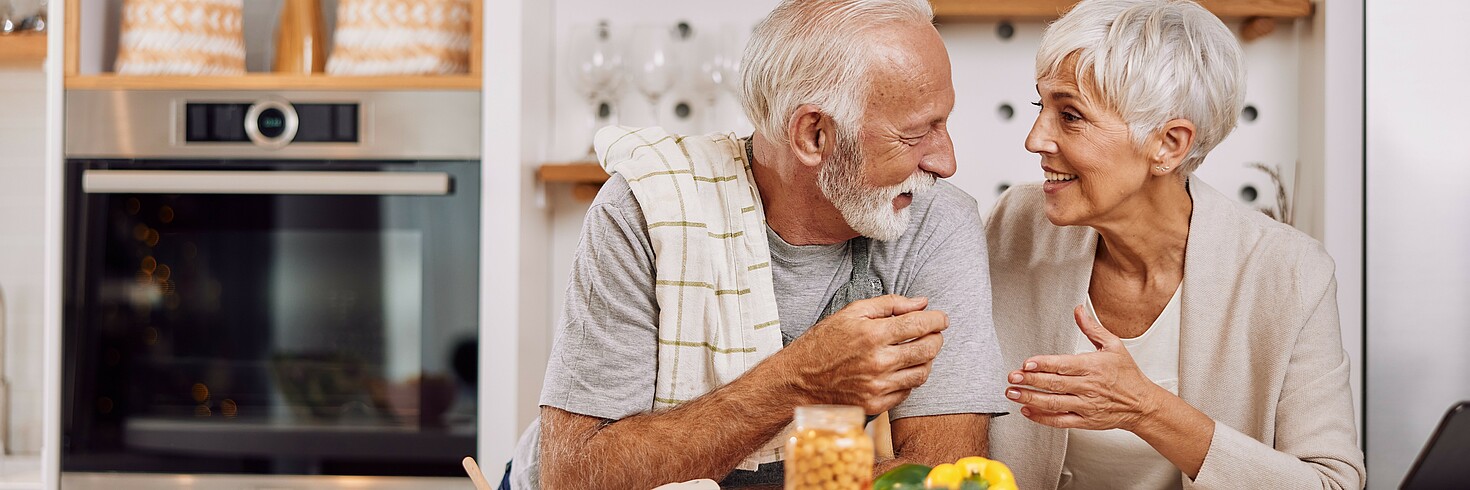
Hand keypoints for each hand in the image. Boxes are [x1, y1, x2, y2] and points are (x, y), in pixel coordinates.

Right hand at [771, 294, 947, 414]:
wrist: (799, 380)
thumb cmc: (823, 342)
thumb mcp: (851, 313)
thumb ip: (889, 304)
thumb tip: (922, 303)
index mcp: (872, 334)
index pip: (919, 325)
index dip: (937, 320)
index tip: (942, 318)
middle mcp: (878, 362)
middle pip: (927, 350)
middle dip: (937, 339)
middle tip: (934, 333)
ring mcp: (878, 386)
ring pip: (922, 373)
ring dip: (927, 360)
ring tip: (919, 351)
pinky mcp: (876, 404)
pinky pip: (907, 392)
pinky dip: (910, 379)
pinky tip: (901, 369)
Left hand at [1004, 305, 1167, 431]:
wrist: (1142, 405)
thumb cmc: (1128, 375)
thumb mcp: (1114, 346)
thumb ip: (1092, 328)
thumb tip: (1079, 310)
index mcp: (1093, 367)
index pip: (1064, 365)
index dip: (1043, 365)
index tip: (1026, 364)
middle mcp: (1088, 387)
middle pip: (1054, 384)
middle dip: (1030, 381)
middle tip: (1012, 378)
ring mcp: (1086, 406)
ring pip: (1054, 403)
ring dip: (1031, 398)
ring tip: (1013, 393)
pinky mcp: (1085, 421)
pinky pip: (1060, 421)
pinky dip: (1042, 417)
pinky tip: (1027, 410)